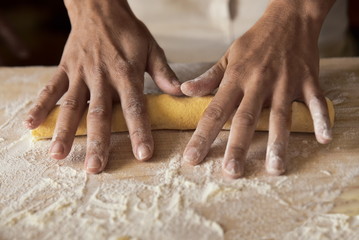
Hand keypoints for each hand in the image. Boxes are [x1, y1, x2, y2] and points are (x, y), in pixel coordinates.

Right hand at [24, 0, 181, 172]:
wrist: (100, 8)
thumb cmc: (128, 31)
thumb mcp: (151, 48)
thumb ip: (163, 73)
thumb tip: (180, 93)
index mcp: (126, 73)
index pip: (135, 107)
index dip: (139, 131)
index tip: (142, 154)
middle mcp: (102, 77)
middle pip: (100, 113)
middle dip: (98, 141)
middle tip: (95, 168)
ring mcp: (81, 73)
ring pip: (72, 105)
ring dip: (65, 130)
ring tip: (59, 155)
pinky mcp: (65, 68)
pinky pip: (50, 88)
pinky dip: (40, 105)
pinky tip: (30, 124)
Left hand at [181, 0, 334, 177]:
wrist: (289, 19)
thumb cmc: (256, 41)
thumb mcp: (228, 56)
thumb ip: (208, 77)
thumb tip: (185, 90)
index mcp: (236, 79)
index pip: (215, 111)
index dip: (203, 136)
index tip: (192, 158)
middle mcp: (258, 84)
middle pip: (246, 119)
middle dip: (238, 147)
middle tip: (232, 172)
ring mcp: (285, 83)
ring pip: (280, 116)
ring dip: (278, 142)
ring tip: (275, 167)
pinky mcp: (307, 81)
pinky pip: (315, 102)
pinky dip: (320, 119)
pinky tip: (323, 139)